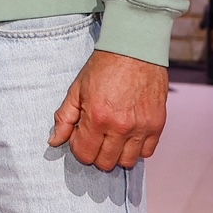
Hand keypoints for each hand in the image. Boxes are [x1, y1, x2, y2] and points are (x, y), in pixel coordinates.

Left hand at [48, 49, 167, 170]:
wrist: (134, 50)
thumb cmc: (103, 68)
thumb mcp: (77, 89)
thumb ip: (64, 118)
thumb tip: (54, 141)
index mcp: (97, 118)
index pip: (85, 154)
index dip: (79, 148)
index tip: (80, 136)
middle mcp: (121, 127)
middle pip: (106, 162)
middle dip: (96, 154)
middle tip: (95, 138)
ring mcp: (142, 128)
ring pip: (128, 162)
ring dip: (116, 155)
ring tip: (112, 138)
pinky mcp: (158, 125)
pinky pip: (147, 152)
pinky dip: (136, 149)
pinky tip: (128, 135)